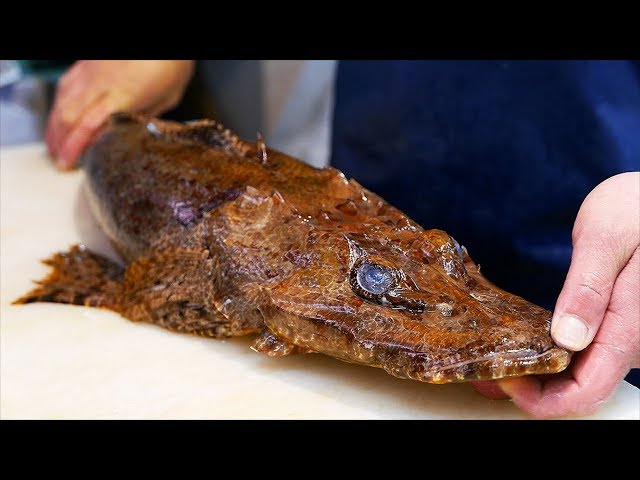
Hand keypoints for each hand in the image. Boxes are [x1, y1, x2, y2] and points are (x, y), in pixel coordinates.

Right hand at [45, 60, 194, 169]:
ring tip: (54, 145)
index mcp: (123, 96)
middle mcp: (100, 83)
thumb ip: (145, 116)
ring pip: (62, 101)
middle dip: (60, 142)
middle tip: (59, 162)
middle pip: (69, 117)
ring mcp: (90, 71)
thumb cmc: (170, 63)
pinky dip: (59, 105)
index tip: (68, 164)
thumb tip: (130, 135)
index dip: (74, 148)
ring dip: (55, 126)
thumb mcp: (167, 98)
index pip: (88, 127)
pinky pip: (66, 86)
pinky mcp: (86, 63)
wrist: (160, 35)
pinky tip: (59, 116)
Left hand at [476, 172, 638, 417]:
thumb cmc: (635, 208)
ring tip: (492, 361)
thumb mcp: (607, 237)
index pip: (589, 389)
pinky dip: (549, 357)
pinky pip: (584, 354)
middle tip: (484, 371)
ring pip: (582, 375)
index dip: (544, 400)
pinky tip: (519, 345)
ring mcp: (625, 334)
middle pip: (582, 389)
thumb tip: (568, 340)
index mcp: (632, 324)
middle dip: (532, 390)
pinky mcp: (616, 325)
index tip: (504, 380)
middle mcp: (633, 340)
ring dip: (538, 375)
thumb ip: (589, 288)